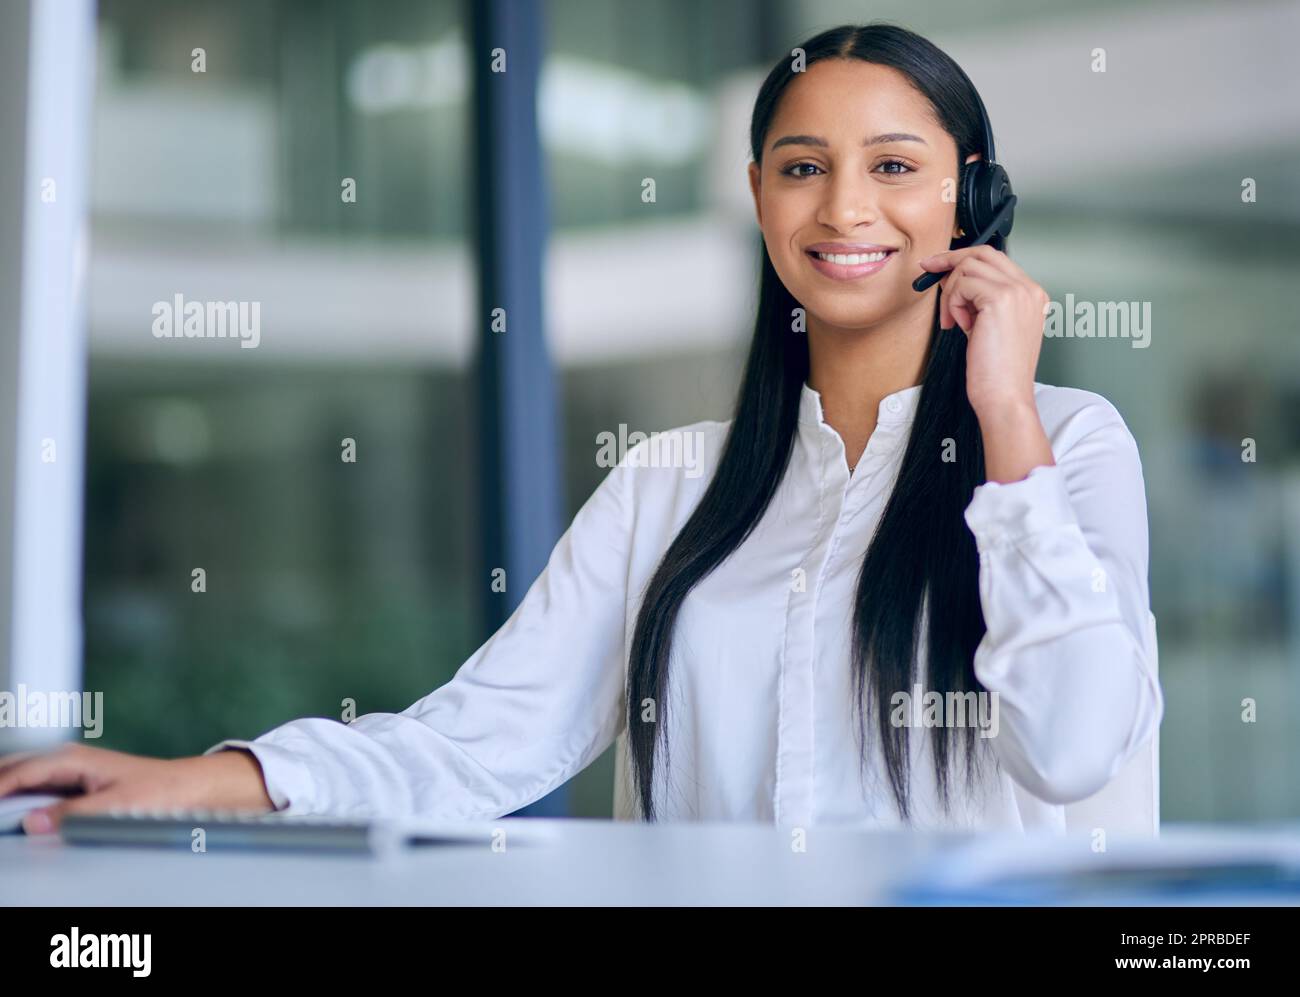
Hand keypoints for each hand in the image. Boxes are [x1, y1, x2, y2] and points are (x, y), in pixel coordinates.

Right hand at [0, 743, 275, 833]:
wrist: (184, 787)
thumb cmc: (158, 790)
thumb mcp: (116, 805)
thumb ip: (73, 814)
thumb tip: (34, 822)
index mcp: (74, 758)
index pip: (21, 772)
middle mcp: (68, 758)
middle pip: (15, 766)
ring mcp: (69, 767)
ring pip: (22, 773)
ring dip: (5, 785)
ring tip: (0, 810)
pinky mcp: (74, 780)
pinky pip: (34, 783)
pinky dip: (16, 792)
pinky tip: (11, 806)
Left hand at [918, 244, 1049, 418]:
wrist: (1004, 396)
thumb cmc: (996, 372)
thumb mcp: (989, 327)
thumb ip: (979, 300)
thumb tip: (952, 279)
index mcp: (1031, 294)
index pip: (995, 259)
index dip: (963, 258)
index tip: (938, 264)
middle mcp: (1029, 289)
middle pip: (982, 253)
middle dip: (949, 260)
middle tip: (928, 270)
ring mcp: (1018, 291)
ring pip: (968, 267)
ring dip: (951, 294)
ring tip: (955, 322)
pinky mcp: (1000, 299)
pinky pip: (963, 284)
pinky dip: (953, 303)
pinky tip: (960, 326)